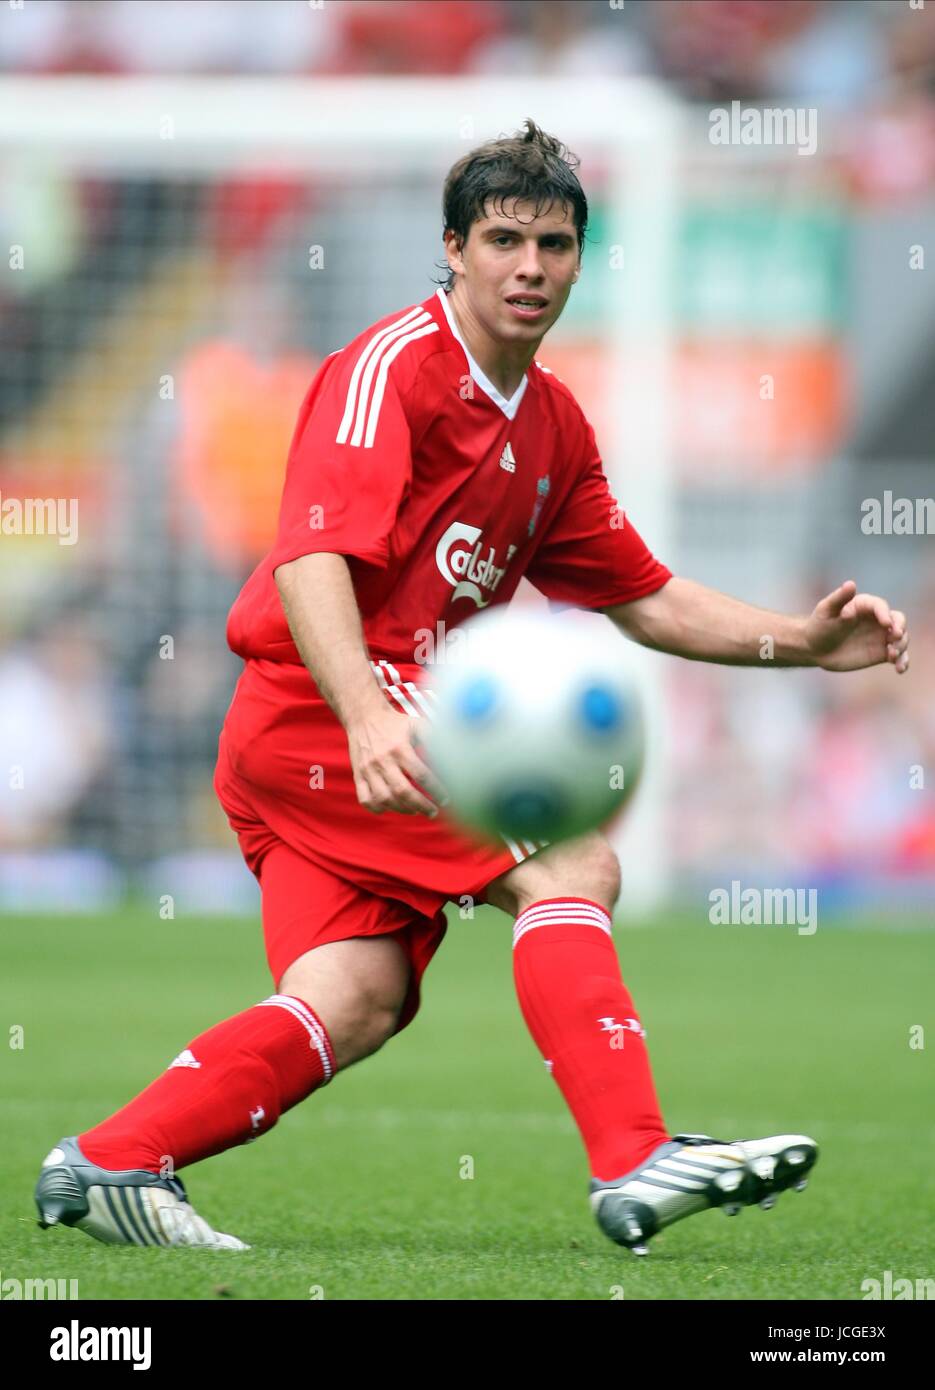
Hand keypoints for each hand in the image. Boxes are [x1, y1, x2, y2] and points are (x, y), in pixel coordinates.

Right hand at [346, 700, 447, 816]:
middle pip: (402, 791)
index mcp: (400, 747)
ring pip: (384, 799)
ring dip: (403, 809)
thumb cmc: (395, 723)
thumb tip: (457, 753)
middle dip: (421, 805)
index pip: (421, 775)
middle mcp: (382, 760)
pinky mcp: (358, 775)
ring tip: (416, 810)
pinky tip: (392, 807)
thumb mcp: (416, 724)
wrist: (363, 717)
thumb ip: (434, 738)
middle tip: (434, 812)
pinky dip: (379, 808)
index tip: (447, 799)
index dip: (436, 790)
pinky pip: (366, 800)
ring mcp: (368, 770)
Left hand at [805, 580, 908, 673]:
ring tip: (893, 655)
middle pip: (898, 620)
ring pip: (901, 638)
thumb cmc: (819, 625)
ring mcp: (881, 636)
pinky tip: (900, 668)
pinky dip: (902, 661)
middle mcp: (877, 619)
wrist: (815, 649)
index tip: (886, 623)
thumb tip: (851, 584)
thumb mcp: (826, 610)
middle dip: (900, 627)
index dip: (884, 614)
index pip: (880, 606)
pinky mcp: (882, 653)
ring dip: (902, 645)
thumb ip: (839, 598)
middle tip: (895, 637)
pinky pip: (897, 656)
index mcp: (865, 605)